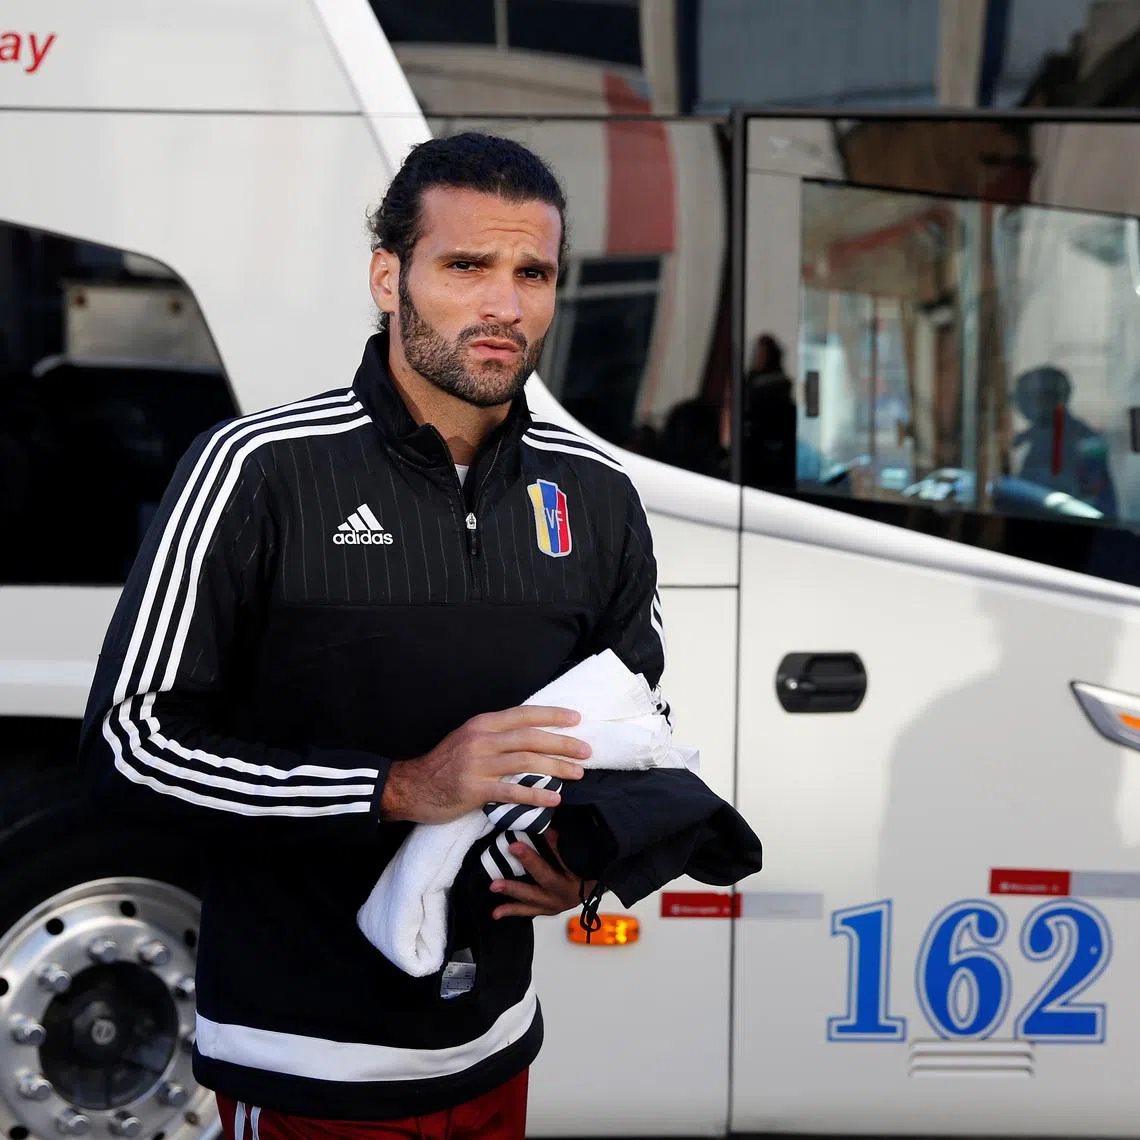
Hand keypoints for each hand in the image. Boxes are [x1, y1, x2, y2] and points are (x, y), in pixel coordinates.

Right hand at [380, 706, 588, 824]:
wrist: (411, 787)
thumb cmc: (444, 764)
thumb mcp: (468, 739)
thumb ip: (496, 736)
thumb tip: (532, 737)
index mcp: (482, 724)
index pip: (523, 714)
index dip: (551, 716)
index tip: (576, 719)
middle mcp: (481, 740)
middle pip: (530, 738)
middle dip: (562, 743)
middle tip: (586, 751)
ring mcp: (477, 764)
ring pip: (525, 763)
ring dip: (555, 768)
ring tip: (577, 774)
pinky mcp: (473, 789)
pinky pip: (511, 792)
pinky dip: (535, 796)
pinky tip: (554, 799)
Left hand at [490, 830, 597, 919]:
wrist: (594, 888)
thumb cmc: (586, 869)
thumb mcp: (577, 857)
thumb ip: (560, 845)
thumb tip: (544, 827)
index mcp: (573, 881)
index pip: (553, 867)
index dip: (534, 858)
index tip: (516, 844)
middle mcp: (563, 896)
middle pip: (541, 883)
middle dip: (521, 875)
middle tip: (504, 864)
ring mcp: (553, 906)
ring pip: (531, 900)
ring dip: (512, 893)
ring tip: (494, 887)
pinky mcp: (545, 911)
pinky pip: (527, 911)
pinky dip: (512, 911)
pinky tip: (495, 913)